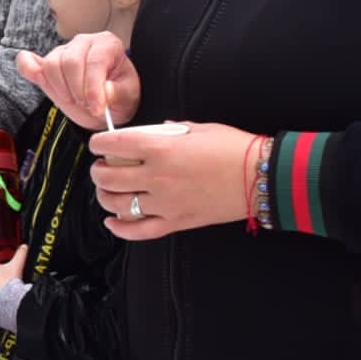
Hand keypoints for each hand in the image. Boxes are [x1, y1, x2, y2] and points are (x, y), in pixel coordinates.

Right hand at [17, 32, 140, 130]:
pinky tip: (37, 78)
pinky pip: (27, 61)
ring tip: (74, 99)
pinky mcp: (44, 65)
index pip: (94, 62)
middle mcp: (83, 42)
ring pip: (51, 65)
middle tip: (86, 105)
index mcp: (107, 44)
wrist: (107, 103)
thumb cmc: (118, 95)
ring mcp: (62, 52)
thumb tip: (106, 91)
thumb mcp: (128, 97)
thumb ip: (119, 94)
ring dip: (60, 88)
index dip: (94, 88)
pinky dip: (27, 69)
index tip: (98, 108)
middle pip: (70, 62)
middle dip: (77, 89)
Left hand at [89, 122, 257, 240]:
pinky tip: (112, 221)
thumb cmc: (235, 148)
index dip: (98, 143)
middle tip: (101, 167)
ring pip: (118, 204)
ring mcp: (165, 202)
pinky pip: (140, 231)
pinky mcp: (177, 222)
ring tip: (107, 190)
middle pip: (108, 177)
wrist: (262, 176)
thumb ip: (171, 131)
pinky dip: (121, 228)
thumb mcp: (200, 128)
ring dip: (105, 196)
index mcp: (161, 148)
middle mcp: (157, 176)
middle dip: (98, 171)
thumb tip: (157, 131)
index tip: (98, 144)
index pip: (112, 145)